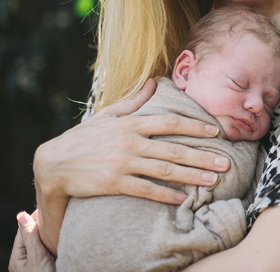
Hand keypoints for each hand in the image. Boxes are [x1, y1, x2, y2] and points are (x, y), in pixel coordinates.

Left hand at [9, 211, 54, 271]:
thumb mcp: (37, 256)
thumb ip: (30, 237)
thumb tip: (21, 215)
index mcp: (16, 258)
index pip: (23, 231)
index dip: (34, 218)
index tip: (47, 206)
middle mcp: (23, 261)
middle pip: (31, 236)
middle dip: (42, 225)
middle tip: (56, 212)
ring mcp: (34, 264)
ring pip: (40, 243)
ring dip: (48, 234)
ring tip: (60, 222)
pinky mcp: (45, 266)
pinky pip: (48, 250)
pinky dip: (54, 242)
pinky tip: (62, 238)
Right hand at [33, 78, 230, 251]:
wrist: (52, 164)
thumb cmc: (83, 138)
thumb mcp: (108, 114)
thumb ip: (134, 100)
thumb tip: (154, 81)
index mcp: (131, 123)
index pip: (170, 122)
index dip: (195, 126)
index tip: (215, 131)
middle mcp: (130, 142)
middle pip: (174, 148)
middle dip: (203, 156)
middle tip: (226, 161)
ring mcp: (122, 163)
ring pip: (165, 169)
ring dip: (192, 175)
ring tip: (213, 180)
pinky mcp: (113, 183)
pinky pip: (145, 190)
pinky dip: (166, 194)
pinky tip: (182, 198)